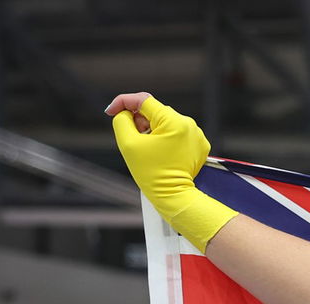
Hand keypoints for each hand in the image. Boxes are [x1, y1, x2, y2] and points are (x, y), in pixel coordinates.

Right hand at [105, 92, 234, 251]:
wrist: (175, 197)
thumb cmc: (152, 173)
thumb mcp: (128, 143)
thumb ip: (122, 120)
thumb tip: (126, 112)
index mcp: (174, 121)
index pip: (143, 100)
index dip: (123, 102)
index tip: (111, 112)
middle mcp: (189, 124)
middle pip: (155, 111)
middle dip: (139, 120)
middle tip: (133, 136)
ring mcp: (196, 135)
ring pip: (166, 121)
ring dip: (152, 128)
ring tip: (147, 147)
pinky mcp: (199, 144)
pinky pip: (177, 133)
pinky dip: (165, 137)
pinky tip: (160, 152)